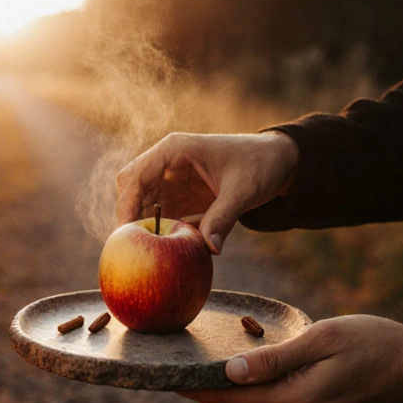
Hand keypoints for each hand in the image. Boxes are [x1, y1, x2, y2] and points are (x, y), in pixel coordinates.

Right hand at [114, 131, 298, 253]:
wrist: (277, 162)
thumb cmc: (259, 164)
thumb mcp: (242, 191)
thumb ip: (223, 218)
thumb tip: (210, 250)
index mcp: (174, 150)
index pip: (136, 175)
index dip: (126, 204)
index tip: (126, 232)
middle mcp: (166, 164)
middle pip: (130, 190)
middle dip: (129, 217)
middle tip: (134, 247)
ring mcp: (170, 182)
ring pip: (141, 205)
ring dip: (145, 227)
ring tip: (154, 252)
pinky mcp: (179, 198)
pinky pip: (160, 217)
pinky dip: (162, 233)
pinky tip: (170, 249)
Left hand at [179, 316, 402, 402]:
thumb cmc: (375, 344)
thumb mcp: (323, 339)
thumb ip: (275, 358)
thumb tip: (230, 372)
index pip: (232, 400)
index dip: (197, 389)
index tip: (168, 376)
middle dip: (206, 399)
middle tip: (176, 377)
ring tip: (202, 380)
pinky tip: (246, 384)